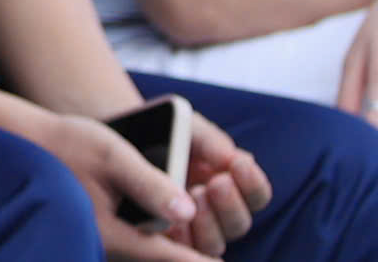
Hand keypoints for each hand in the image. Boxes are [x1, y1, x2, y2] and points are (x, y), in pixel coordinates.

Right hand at [28, 111, 210, 260]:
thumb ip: (150, 183)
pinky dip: (154, 238)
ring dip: (170, 247)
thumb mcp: (112, 156)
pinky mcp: (97, 231)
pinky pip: (135, 242)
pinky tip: (162, 221)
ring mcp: (102, 240)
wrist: (23, 143)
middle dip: (187, 255)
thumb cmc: (65, 145)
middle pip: (161, 259)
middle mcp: (111, 245)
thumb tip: (186, 209)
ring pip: (147, 251)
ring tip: (195, 235)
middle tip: (215, 259)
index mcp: (117, 234)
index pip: (171, 257)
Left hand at [174, 108, 269, 252]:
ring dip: (208, 223)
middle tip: (216, 184)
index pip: (256, 195)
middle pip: (239, 223)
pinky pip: (181, 251)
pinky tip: (173, 220)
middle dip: (230, 204)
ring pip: (214, 242)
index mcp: (229, 185)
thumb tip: (232, 160)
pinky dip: (181, 238)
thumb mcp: (187, 127)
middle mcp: (215, 213)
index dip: (253, 183)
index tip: (239, 164)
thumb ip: (210, 140)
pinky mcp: (165, 240)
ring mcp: (190, 229)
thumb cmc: (163, 131)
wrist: (121, 134)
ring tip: (194, 196)